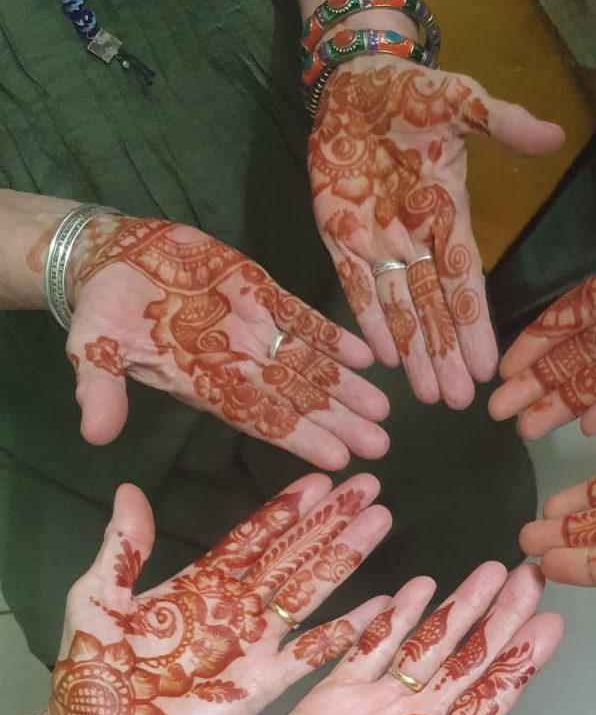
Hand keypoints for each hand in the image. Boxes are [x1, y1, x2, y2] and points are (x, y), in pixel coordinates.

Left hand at [42, 474, 391, 714]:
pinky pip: (311, 653)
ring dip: (343, 558)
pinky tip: (378, 606)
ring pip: (309, 591)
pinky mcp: (263, 684)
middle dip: (329, 521)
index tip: (321, 480)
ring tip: (378, 524)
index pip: (254, 537)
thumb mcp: (97, 600)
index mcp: (200, 585)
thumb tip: (130, 488)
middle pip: (292, 555)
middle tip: (368, 489)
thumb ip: (122, 548)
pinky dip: (345, 631)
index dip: (287, 509)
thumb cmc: (91, 675)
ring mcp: (253, 645)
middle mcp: (235, 608)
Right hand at [68, 216, 389, 468]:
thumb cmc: (101, 308)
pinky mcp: (260, 293)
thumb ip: (100, 387)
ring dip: (346, 385)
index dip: (299, 436)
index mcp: (203, 381)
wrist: (110, 257)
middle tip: (380, 444)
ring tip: (384, 408)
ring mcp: (253, 328)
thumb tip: (94, 434)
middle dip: (338, 420)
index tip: (338, 457)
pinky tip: (367, 356)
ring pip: (308, 363)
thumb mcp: (92, 346)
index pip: (259, 417)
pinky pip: (303, 320)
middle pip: (296, 398)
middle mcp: (236, 362)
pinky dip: (334, 336)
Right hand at [174, 562, 562, 714]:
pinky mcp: (334, 692)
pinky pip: (369, 647)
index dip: (520, 662)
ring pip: (425, 645)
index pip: (489, 699)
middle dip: (498, 619)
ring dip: (455, 608)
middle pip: (466, 661)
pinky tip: (416, 588)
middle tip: (529, 579)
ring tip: (488, 572)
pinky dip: (392, 618)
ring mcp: (376, 703)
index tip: (550, 624)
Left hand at [308, 58, 564, 409]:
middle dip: (446, 355)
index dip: (475, 324)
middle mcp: (417, 239)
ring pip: (398, 307)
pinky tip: (382, 356)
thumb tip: (554, 136)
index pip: (465, 279)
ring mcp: (377, 241)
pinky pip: (353, 285)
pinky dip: (367, 319)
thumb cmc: (410, 89)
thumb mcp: (458, 97)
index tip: (489, 366)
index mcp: (448, 212)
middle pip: (434, 307)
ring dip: (412, 350)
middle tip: (457, 404)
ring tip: (426, 395)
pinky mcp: (339, 235)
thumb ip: (501, 122)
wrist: (355, 79)